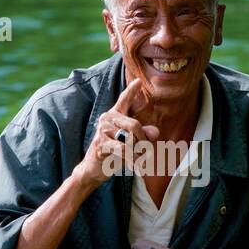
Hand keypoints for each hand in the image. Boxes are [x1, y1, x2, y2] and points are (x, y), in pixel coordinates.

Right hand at [72, 77, 158, 192]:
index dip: (132, 90)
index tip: (139, 81)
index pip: (124, 99)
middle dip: (143, 140)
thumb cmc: (113, 153)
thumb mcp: (131, 143)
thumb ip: (143, 135)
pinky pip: (123, 150)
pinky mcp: (101, 144)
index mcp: (114, 115)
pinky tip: (137, 167)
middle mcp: (107, 119)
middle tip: (146, 151)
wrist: (93, 168)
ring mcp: (103, 131)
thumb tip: (156, 132)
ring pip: (129, 140)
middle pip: (134, 125)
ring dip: (137, 153)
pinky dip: (132, 160)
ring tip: (138, 160)